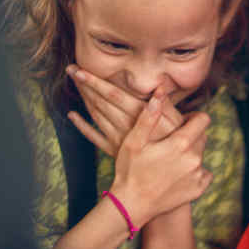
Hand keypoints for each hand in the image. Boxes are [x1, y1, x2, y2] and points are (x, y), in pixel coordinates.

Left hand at [66, 66, 182, 155]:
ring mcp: (117, 139)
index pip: (113, 95)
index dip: (96, 82)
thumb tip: (160, 88)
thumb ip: (166, 105)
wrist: (167, 177)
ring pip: (96, 116)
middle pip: (100, 102)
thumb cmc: (176, 145)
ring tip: (76, 85)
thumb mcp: (177, 125)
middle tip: (71, 70)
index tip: (80, 71)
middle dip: (85, 86)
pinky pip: (94, 137)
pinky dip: (82, 126)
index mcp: (139, 117)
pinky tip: (72, 116)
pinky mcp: (113, 150)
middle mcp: (125, 126)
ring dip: (84, 99)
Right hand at [109, 95, 212, 226]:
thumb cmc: (130, 171)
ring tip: (170, 160)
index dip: (194, 118)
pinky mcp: (198, 190)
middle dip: (191, 135)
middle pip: (202, 137)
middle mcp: (194, 159)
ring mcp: (198, 176)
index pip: (203, 120)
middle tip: (171, 141)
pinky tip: (177, 174)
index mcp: (181, 144)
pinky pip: (203, 174)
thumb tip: (159, 93)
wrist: (133, 205)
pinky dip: (194, 172)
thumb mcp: (134, 142)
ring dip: (191, 154)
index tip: (183, 121)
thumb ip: (148, 117)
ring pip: (201, 155)